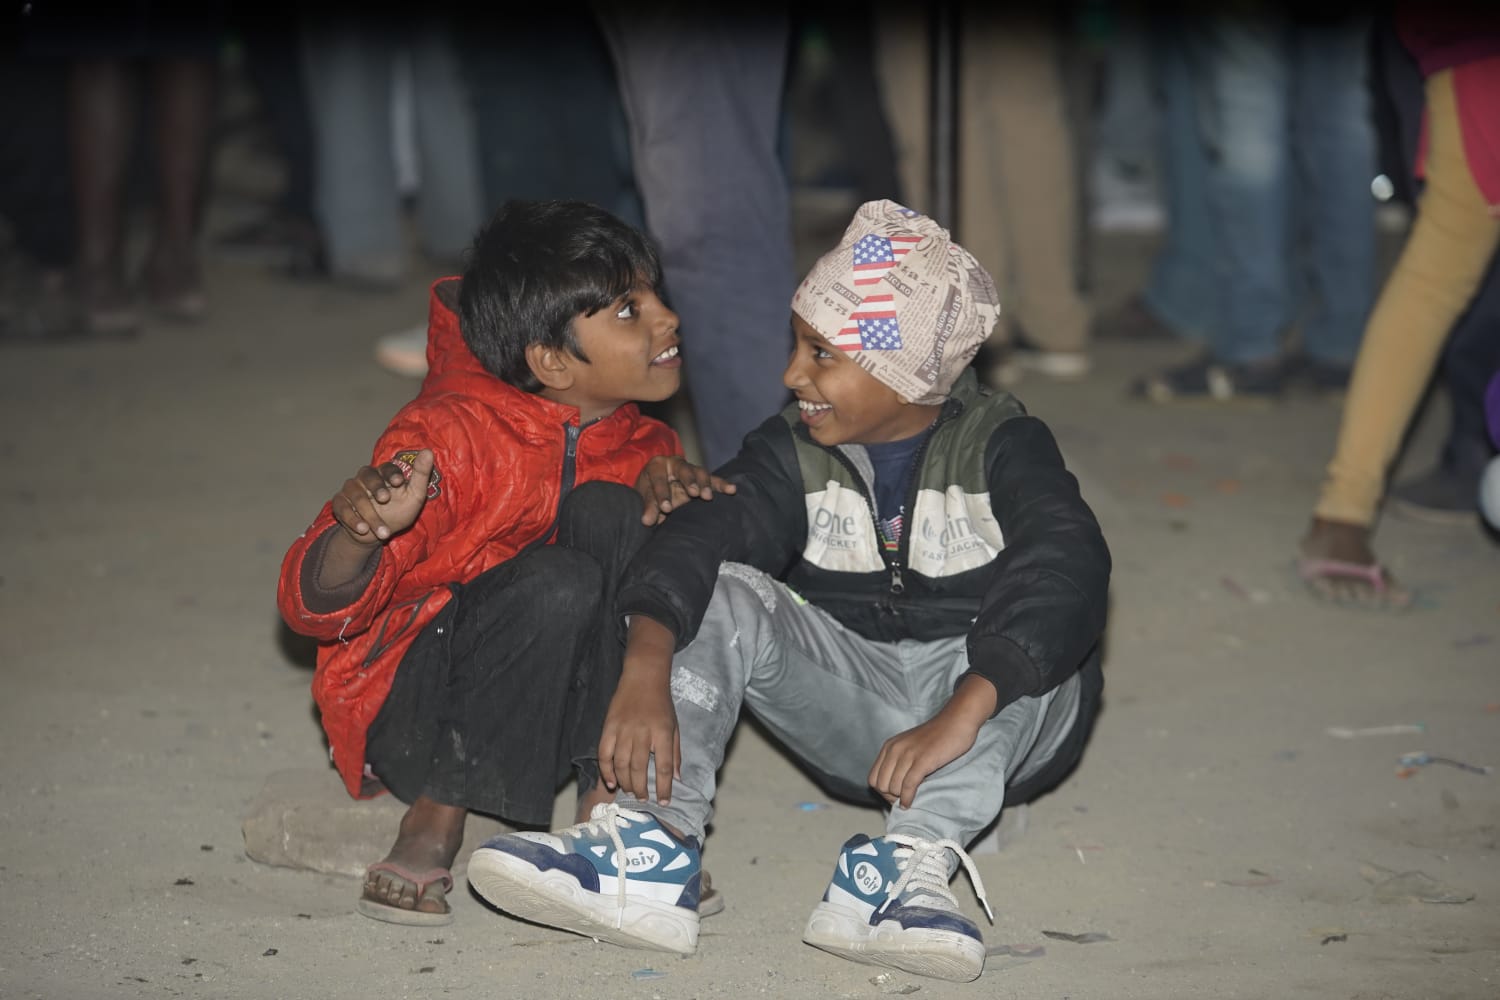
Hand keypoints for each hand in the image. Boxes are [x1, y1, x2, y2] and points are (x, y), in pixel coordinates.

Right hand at [332, 448, 434, 544]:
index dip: (391, 473)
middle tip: (385, 499)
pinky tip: (362, 529)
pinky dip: (352, 519)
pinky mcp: (340, 503)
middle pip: (368, 476)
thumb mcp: (415, 496)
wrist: (379, 534)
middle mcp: (366, 478)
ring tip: (382, 531)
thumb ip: (421, 475)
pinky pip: (342, 507)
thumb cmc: (399, 512)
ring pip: (356, 495)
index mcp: (385, 474)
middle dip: (377, 487)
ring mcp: (351, 489)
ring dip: (369, 514)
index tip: (398, 482)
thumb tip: (428, 451)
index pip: (387, 467)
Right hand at [598, 616, 679, 803]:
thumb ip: (676, 753)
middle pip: (639, 768)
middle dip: (641, 789)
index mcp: (662, 733)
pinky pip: (604, 754)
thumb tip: (677, 778)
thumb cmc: (661, 704)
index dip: (664, 787)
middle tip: (644, 799)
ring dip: (625, 782)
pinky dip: (606, 770)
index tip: (664, 802)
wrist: (643, 677)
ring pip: (621, 764)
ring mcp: (623, 729)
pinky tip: (611, 782)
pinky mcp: (608, 727)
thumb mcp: (675, 727)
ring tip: (631, 792)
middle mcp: (642, 732)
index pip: (663, 767)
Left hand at [635, 454, 736, 524]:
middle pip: (684, 470)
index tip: (666, 508)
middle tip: (693, 493)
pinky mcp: (702, 479)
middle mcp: (675, 463)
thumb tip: (646, 521)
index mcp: (657, 465)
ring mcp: (691, 470)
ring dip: (705, 484)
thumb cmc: (650, 492)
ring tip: (707, 496)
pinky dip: (722, 485)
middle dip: (689, 481)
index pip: (659, 479)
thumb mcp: (646, 498)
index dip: (662, 494)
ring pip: (700, 473)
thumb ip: (648, 508)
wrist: (658, 489)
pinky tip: (732, 489)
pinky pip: (714, 480)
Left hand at [868, 676, 995, 809]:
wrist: (956, 722)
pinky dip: (907, 798)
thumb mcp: (910, 746)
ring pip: (893, 787)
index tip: (895, 796)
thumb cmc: (937, 738)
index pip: (873, 778)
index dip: (882, 791)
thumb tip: (892, 789)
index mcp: (889, 747)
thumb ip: (899, 761)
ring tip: (910, 798)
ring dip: (900, 798)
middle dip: (890, 797)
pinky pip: (908, 786)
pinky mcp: (922, 761)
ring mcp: (908, 755)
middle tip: (903, 799)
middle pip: (881, 785)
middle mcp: (894, 750)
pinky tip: (911, 803)